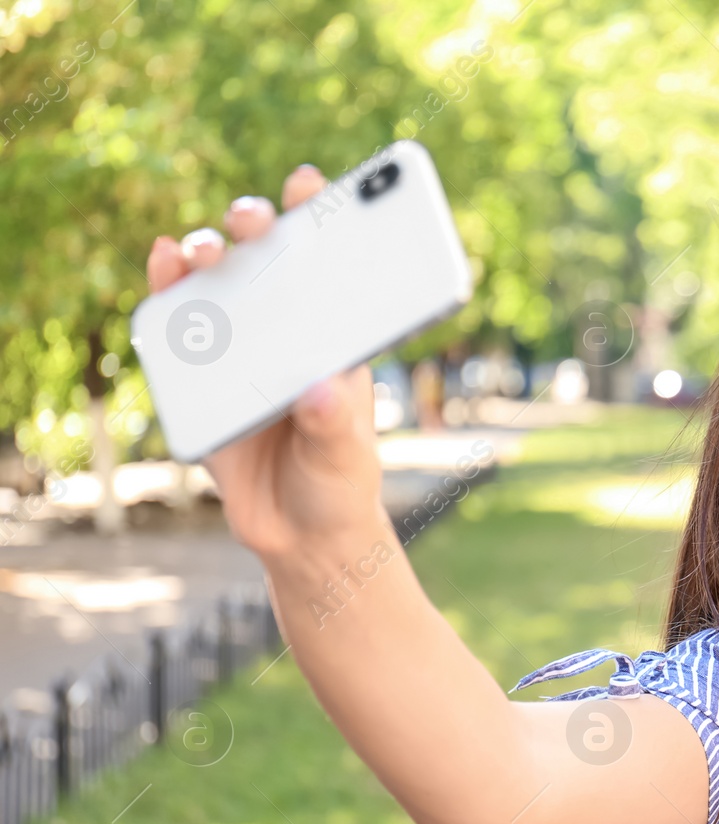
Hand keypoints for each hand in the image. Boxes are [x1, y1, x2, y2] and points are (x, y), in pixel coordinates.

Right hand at [146, 165, 384, 562]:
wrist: (298, 535)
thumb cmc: (338, 482)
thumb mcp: (345, 456)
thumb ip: (334, 425)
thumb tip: (320, 390)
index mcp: (337, 335)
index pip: (333, 262)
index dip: (322, 214)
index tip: (309, 184)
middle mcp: (288, 326)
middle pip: (270, 258)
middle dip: (258, 225)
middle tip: (254, 222)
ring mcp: (242, 345)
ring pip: (219, 281)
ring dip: (207, 253)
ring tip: (201, 251)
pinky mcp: (200, 374)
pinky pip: (178, 323)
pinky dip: (166, 289)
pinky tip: (163, 266)